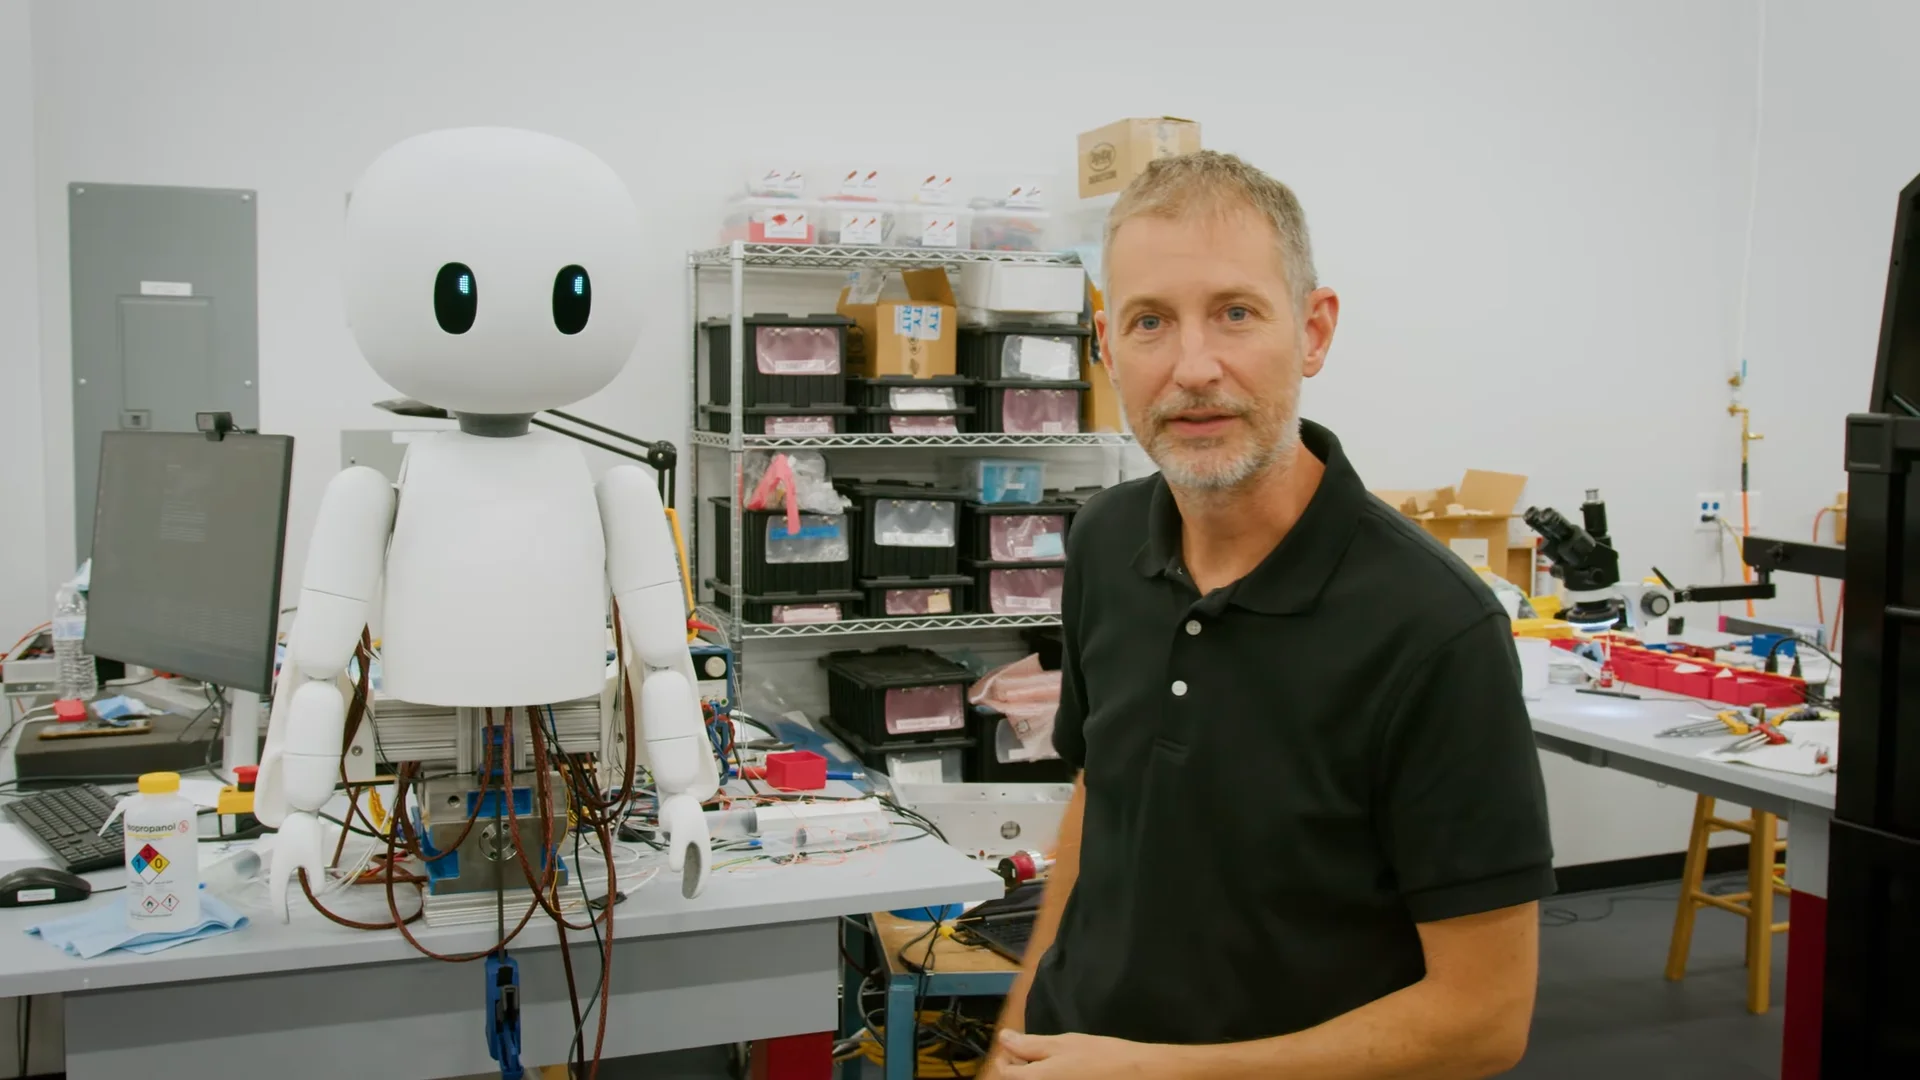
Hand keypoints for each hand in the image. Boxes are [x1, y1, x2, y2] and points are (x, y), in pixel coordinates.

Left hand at [997, 1031, 1177, 1078]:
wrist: (1135, 1074)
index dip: (1006, 1057)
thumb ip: (1029, 1044)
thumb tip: (1004, 1038)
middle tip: (1031, 1050)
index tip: (1014, 1044)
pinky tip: (1063, 1071)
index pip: (1005, 1073)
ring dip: (1034, 1074)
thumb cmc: (1099, 1055)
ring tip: (1048, 1060)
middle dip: (1020, 1067)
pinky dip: (1050, 1077)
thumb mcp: (1063, 1043)